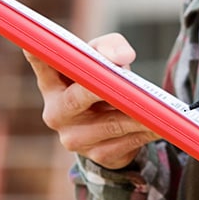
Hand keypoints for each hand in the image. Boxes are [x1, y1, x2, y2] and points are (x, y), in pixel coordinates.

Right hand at [24, 33, 158, 169]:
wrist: (114, 127)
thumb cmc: (103, 81)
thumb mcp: (105, 58)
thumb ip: (110, 47)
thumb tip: (122, 57)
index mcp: (52, 82)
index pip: (40, 62)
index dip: (36, 52)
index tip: (36, 44)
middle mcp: (56, 112)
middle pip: (77, 98)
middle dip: (101, 88)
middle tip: (124, 83)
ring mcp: (74, 138)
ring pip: (110, 123)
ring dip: (136, 114)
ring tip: (158, 106)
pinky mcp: (98, 155)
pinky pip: (126, 143)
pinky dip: (146, 132)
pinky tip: (162, 125)